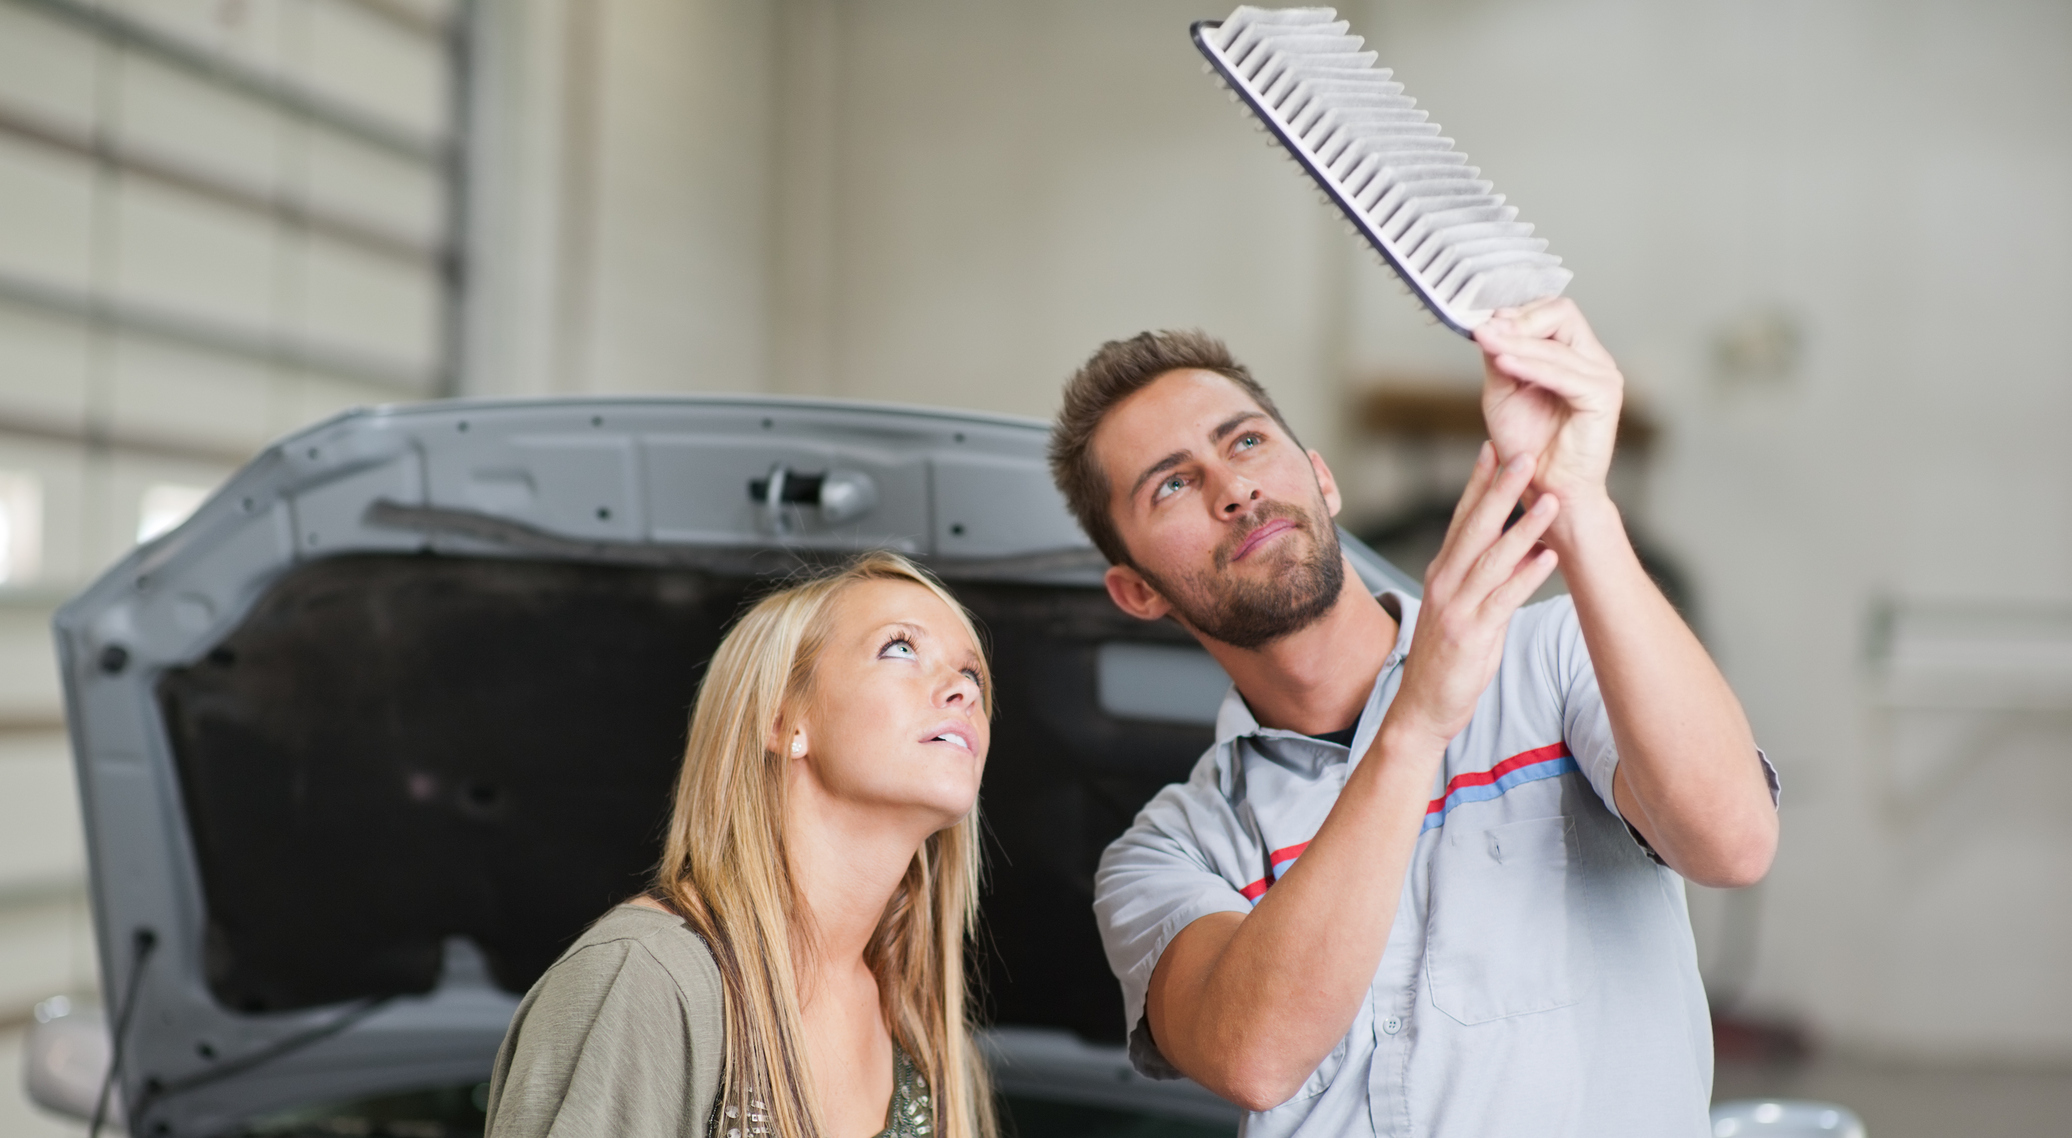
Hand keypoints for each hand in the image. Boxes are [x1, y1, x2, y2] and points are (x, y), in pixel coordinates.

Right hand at [1386, 444, 1560, 748]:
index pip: (1460, 518)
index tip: (1494, 448)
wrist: (1422, 708)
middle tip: (1523, 455)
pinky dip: (1526, 577)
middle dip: (1500, 489)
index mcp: (1442, 573)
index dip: (1478, 482)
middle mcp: (1445, 583)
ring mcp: (1456, 608)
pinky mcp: (1471, 635)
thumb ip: (1485, 576)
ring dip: (1524, 527)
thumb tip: (1520, 546)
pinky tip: (1547, 558)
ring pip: (1492, 559)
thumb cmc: (1446, 659)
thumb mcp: (1461, 609)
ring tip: (1550, 501)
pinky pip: (1503, 600)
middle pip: (1475, 528)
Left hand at [1473, 297, 1623, 508]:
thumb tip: (1491, 323)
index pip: (1552, 310)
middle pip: (1562, 313)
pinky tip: (1503, 362)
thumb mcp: (1503, 393)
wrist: (1545, 489)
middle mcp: (1593, 360)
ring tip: (1485, 341)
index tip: (1483, 321)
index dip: (1517, 312)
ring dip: (1515, 341)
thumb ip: (1500, 358)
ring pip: (1557, 343)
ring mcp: (1603, 376)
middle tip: (1485, 329)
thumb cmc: (1527, 446)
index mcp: (1574, 355)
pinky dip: (1530, 365)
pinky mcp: (1603, 397)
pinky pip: (1563, 373)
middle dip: (1519, 320)